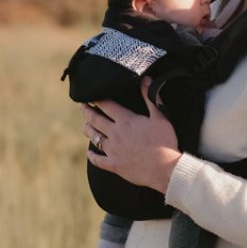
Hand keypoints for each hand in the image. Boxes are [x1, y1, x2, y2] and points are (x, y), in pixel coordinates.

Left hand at [81, 79, 180, 194]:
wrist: (164, 168)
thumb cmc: (164, 141)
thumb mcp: (160, 116)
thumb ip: (151, 97)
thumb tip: (145, 79)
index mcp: (126, 120)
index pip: (107, 105)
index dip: (97, 99)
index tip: (90, 95)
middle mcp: (115, 134)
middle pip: (95, 120)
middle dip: (87, 111)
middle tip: (81, 106)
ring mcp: (113, 150)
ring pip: (94, 138)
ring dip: (88, 130)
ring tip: (85, 125)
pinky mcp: (114, 165)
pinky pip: (98, 160)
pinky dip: (92, 156)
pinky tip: (89, 153)